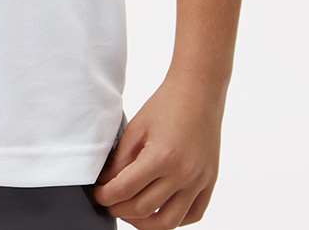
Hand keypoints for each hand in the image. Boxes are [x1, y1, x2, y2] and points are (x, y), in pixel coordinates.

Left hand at [89, 74, 223, 226]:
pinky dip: (174, 219)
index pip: (126, 189)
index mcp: (161, 156)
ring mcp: (199, 181)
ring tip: (131, 212)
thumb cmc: (165, 105)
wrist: (198, 92)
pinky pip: (193, 215)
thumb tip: (106, 183)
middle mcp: (183, 174)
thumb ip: (120, 159)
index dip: (106, 196)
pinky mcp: (210, 182)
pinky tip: (159, 210)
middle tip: (110, 202)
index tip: (98, 195)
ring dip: (146, 223)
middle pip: (144, 209)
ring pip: (169, 222)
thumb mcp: (136, 128)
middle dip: (120, 209)